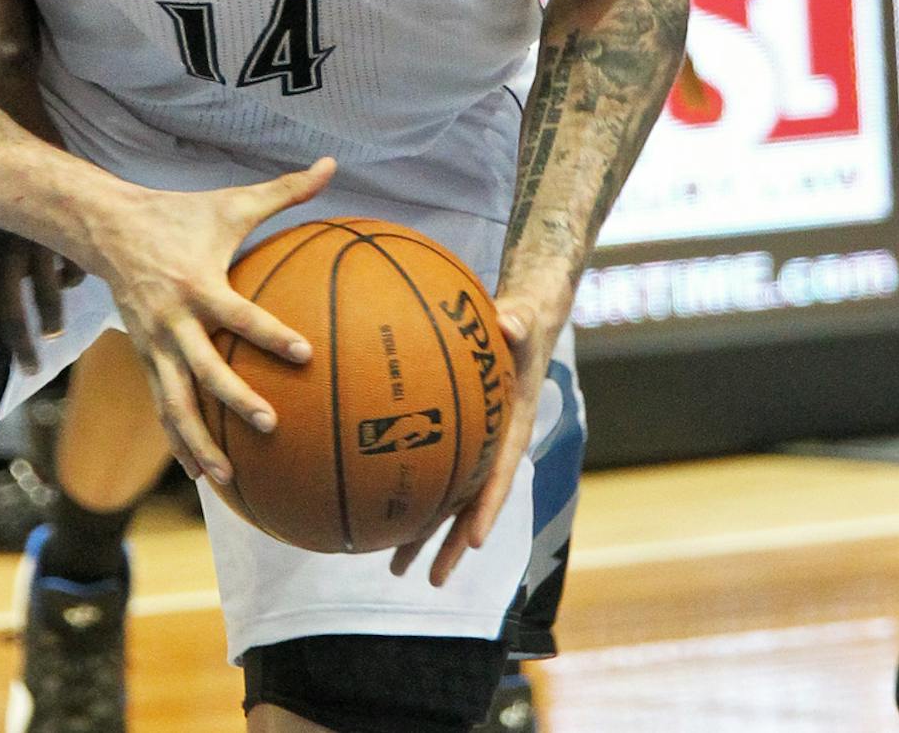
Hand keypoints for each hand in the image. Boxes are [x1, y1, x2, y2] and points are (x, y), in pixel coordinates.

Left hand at [0, 208, 79, 374]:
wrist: (1, 116)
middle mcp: (4, 253)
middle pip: (13, 316)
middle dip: (22, 349)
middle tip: (29, 370)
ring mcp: (37, 239)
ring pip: (49, 296)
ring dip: (52, 319)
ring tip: (52, 335)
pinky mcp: (62, 223)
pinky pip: (74, 262)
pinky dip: (73, 278)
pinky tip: (69, 288)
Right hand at [87, 160, 333, 487]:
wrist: (106, 228)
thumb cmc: (179, 215)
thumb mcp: (229, 203)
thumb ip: (285, 191)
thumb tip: (332, 166)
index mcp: (198, 284)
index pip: (239, 314)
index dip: (269, 334)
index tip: (304, 353)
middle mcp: (172, 321)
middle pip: (204, 368)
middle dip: (235, 399)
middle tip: (271, 424)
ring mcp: (153, 346)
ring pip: (175, 401)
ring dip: (198, 440)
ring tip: (227, 476)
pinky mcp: (144, 360)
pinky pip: (163, 406)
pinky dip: (178, 441)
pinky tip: (200, 474)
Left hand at [389, 284, 561, 582]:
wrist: (521, 324)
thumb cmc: (521, 323)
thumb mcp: (523, 320)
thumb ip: (517, 322)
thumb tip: (508, 320)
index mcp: (511, 429)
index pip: (500, 476)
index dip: (488, 509)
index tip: (476, 542)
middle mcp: (491, 448)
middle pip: (470, 506)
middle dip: (451, 545)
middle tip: (427, 579)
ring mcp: (471, 448)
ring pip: (446, 499)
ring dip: (423, 534)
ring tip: (394, 567)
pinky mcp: (452, 438)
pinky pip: (428, 470)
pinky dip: (406, 493)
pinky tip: (374, 509)